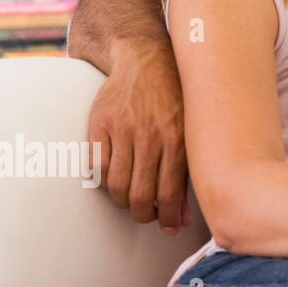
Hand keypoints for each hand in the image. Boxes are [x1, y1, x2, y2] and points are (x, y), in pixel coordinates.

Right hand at [87, 40, 190, 232]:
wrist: (147, 59)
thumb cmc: (177, 98)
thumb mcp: (191, 129)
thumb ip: (189, 171)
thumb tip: (185, 218)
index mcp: (178, 139)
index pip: (170, 193)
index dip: (167, 218)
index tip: (168, 227)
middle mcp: (151, 135)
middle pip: (140, 194)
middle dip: (144, 215)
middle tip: (147, 216)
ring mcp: (123, 129)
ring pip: (116, 185)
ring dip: (122, 202)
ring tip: (131, 202)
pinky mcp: (100, 123)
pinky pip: (96, 167)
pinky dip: (103, 182)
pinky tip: (114, 181)